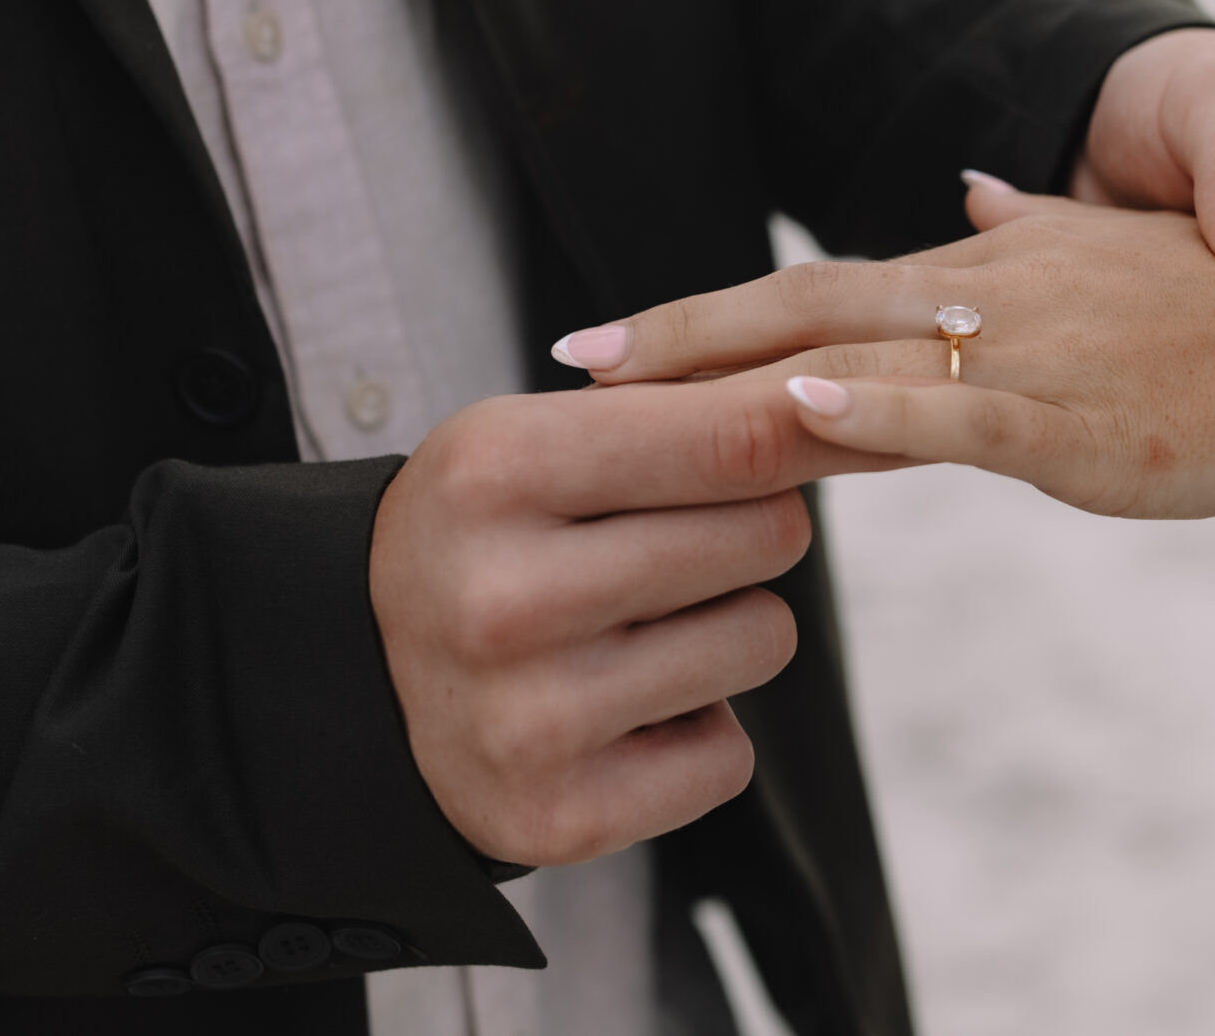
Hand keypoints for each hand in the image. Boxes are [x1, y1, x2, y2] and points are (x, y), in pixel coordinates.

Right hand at [369, 383, 903, 865]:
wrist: (358, 677)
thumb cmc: (486, 531)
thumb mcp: (540, 439)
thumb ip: (682, 415)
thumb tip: (842, 394)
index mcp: (496, 474)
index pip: (729, 439)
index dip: (814, 422)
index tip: (856, 412)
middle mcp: (504, 599)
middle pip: (768, 532)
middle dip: (751, 524)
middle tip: (668, 539)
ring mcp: (529, 720)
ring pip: (765, 637)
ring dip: (729, 626)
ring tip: (631, 625)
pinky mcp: (560, 819)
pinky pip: (730, 757)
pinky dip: (697, 730)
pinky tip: (616, 710)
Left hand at [573, 204, 1214, 543]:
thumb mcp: (1127, 263)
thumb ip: (1043, 233)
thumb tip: (972, 198)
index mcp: (1005, 274)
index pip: (836, 285)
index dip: (726, 313)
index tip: (629, 337)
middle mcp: (1001, 299)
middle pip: (808, 302)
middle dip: (680, 335)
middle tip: (564, 361)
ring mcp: (1036, 358)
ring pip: (854, 355)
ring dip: (727, 373)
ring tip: (614, 396)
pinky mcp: (1086, 425)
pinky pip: (965, 415)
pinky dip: (879, 413)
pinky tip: (800, 418)